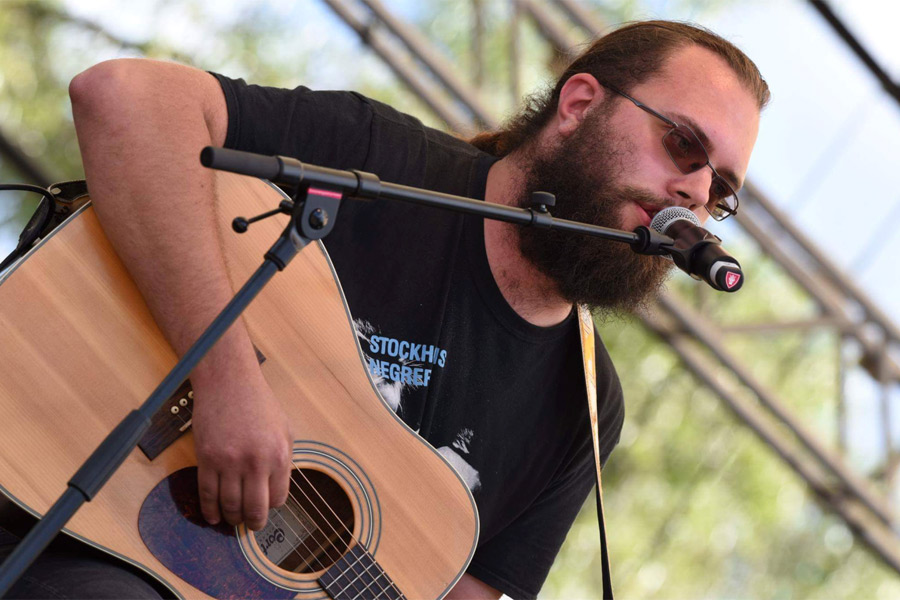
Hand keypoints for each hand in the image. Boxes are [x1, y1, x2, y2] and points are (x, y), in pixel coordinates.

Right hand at [191, 371, 292, 530]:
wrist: (228, 382)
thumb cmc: (259, 403)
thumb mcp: (285, 429)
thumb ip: (283, 460)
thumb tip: (276, 489)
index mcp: (279, 455)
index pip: (278, 498)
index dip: (272, 507)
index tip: (266, 507)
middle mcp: (256, 462)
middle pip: (255, 508)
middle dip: (253, 523)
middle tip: (251, 526)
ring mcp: (229, 462)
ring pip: (230, 505)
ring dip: (231, 519)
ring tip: (232, 520)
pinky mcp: (207, 458)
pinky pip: (207, 493)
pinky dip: (209, 510)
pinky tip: (212, 515)